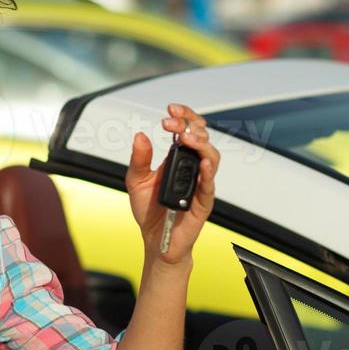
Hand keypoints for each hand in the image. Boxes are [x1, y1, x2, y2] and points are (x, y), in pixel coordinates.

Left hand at [124, 103, 219, 264]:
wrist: (156, 239)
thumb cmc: (150, 211)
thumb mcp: (136, 181)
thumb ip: (139, 160)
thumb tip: (140, 136)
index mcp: (178, 159)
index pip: (188, 130)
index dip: (183, 116)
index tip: (170, 109)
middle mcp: (192, 168)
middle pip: (202, 138)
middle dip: (189, 124)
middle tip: (172, 122)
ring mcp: (200, 184)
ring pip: (212, 157)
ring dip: (201, 144)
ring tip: (186, 137)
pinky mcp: (203, 202)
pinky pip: (210, 185)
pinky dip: (208, 172)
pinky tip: (203, 163)